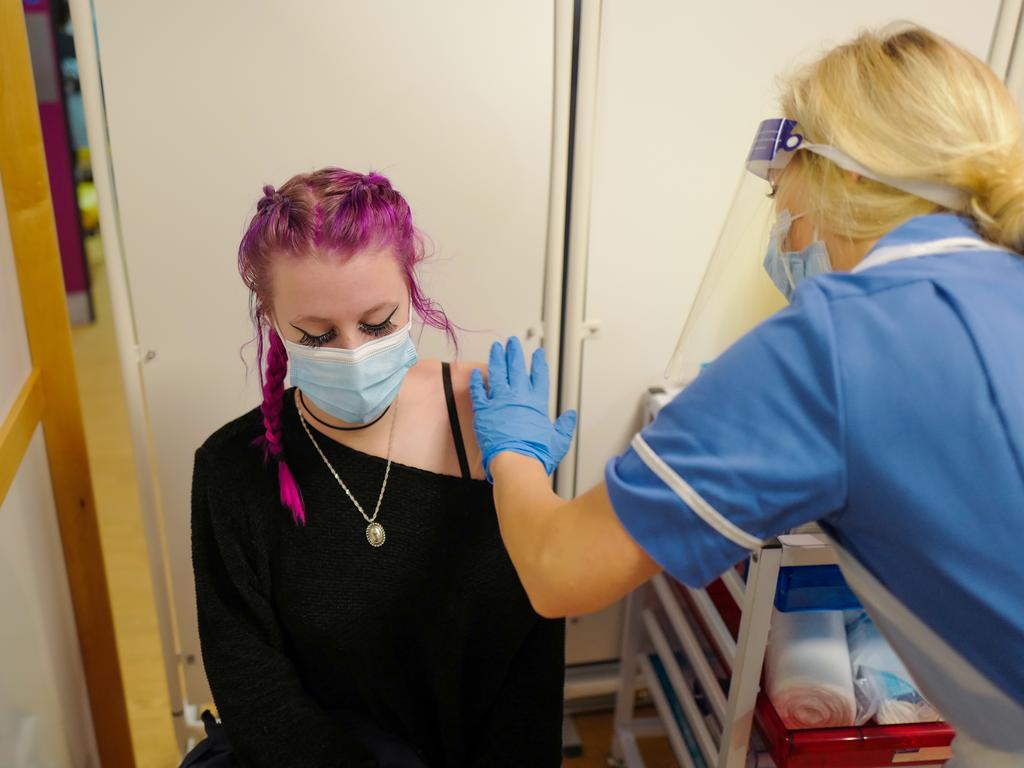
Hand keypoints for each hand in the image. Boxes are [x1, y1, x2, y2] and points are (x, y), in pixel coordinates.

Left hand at [469, 337, 576, 482]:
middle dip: (514, 352)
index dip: (538, 362)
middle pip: (516, 368)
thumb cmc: (536, 454)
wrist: (515, 462)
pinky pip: (478, 391)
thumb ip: (565, 425)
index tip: (537, 352)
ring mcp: (499, 401)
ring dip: (496, 358)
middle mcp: (518, 397)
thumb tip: (571, 415)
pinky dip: (476, 381)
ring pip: (497, 373)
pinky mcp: (483, 410)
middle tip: (512, 341)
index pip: (539, 376)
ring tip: (496, 347)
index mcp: (537, 402)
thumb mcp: (558, 440)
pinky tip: (476, 372)